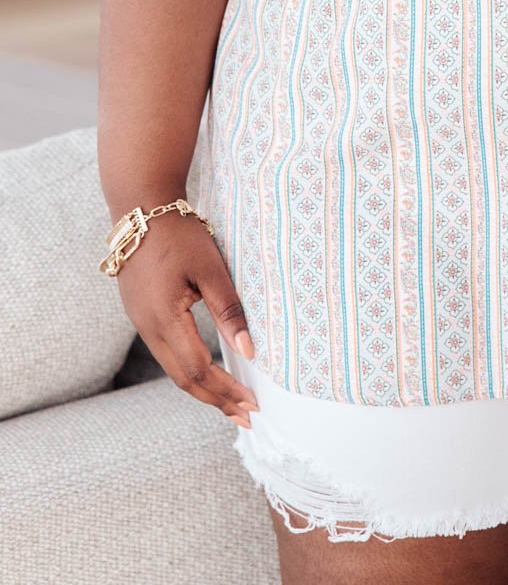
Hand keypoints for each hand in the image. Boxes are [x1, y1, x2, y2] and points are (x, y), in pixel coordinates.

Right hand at [113, 210, 259, 427]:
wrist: (140, 209)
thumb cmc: (179, 234)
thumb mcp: (211, 269)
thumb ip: (229, 310)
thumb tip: (249, 351)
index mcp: (165, 319)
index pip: (197, 370)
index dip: (224, 391)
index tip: (250, 405)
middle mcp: (148, 328)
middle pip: (182, 379)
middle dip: (215, 399)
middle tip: (245, 415)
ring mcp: (141, 323)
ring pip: (172, 368)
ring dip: (202, 387)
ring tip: (230, 401)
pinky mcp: (142, 314)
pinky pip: (166, 352)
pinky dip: (189, 369)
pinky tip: (207, 372)